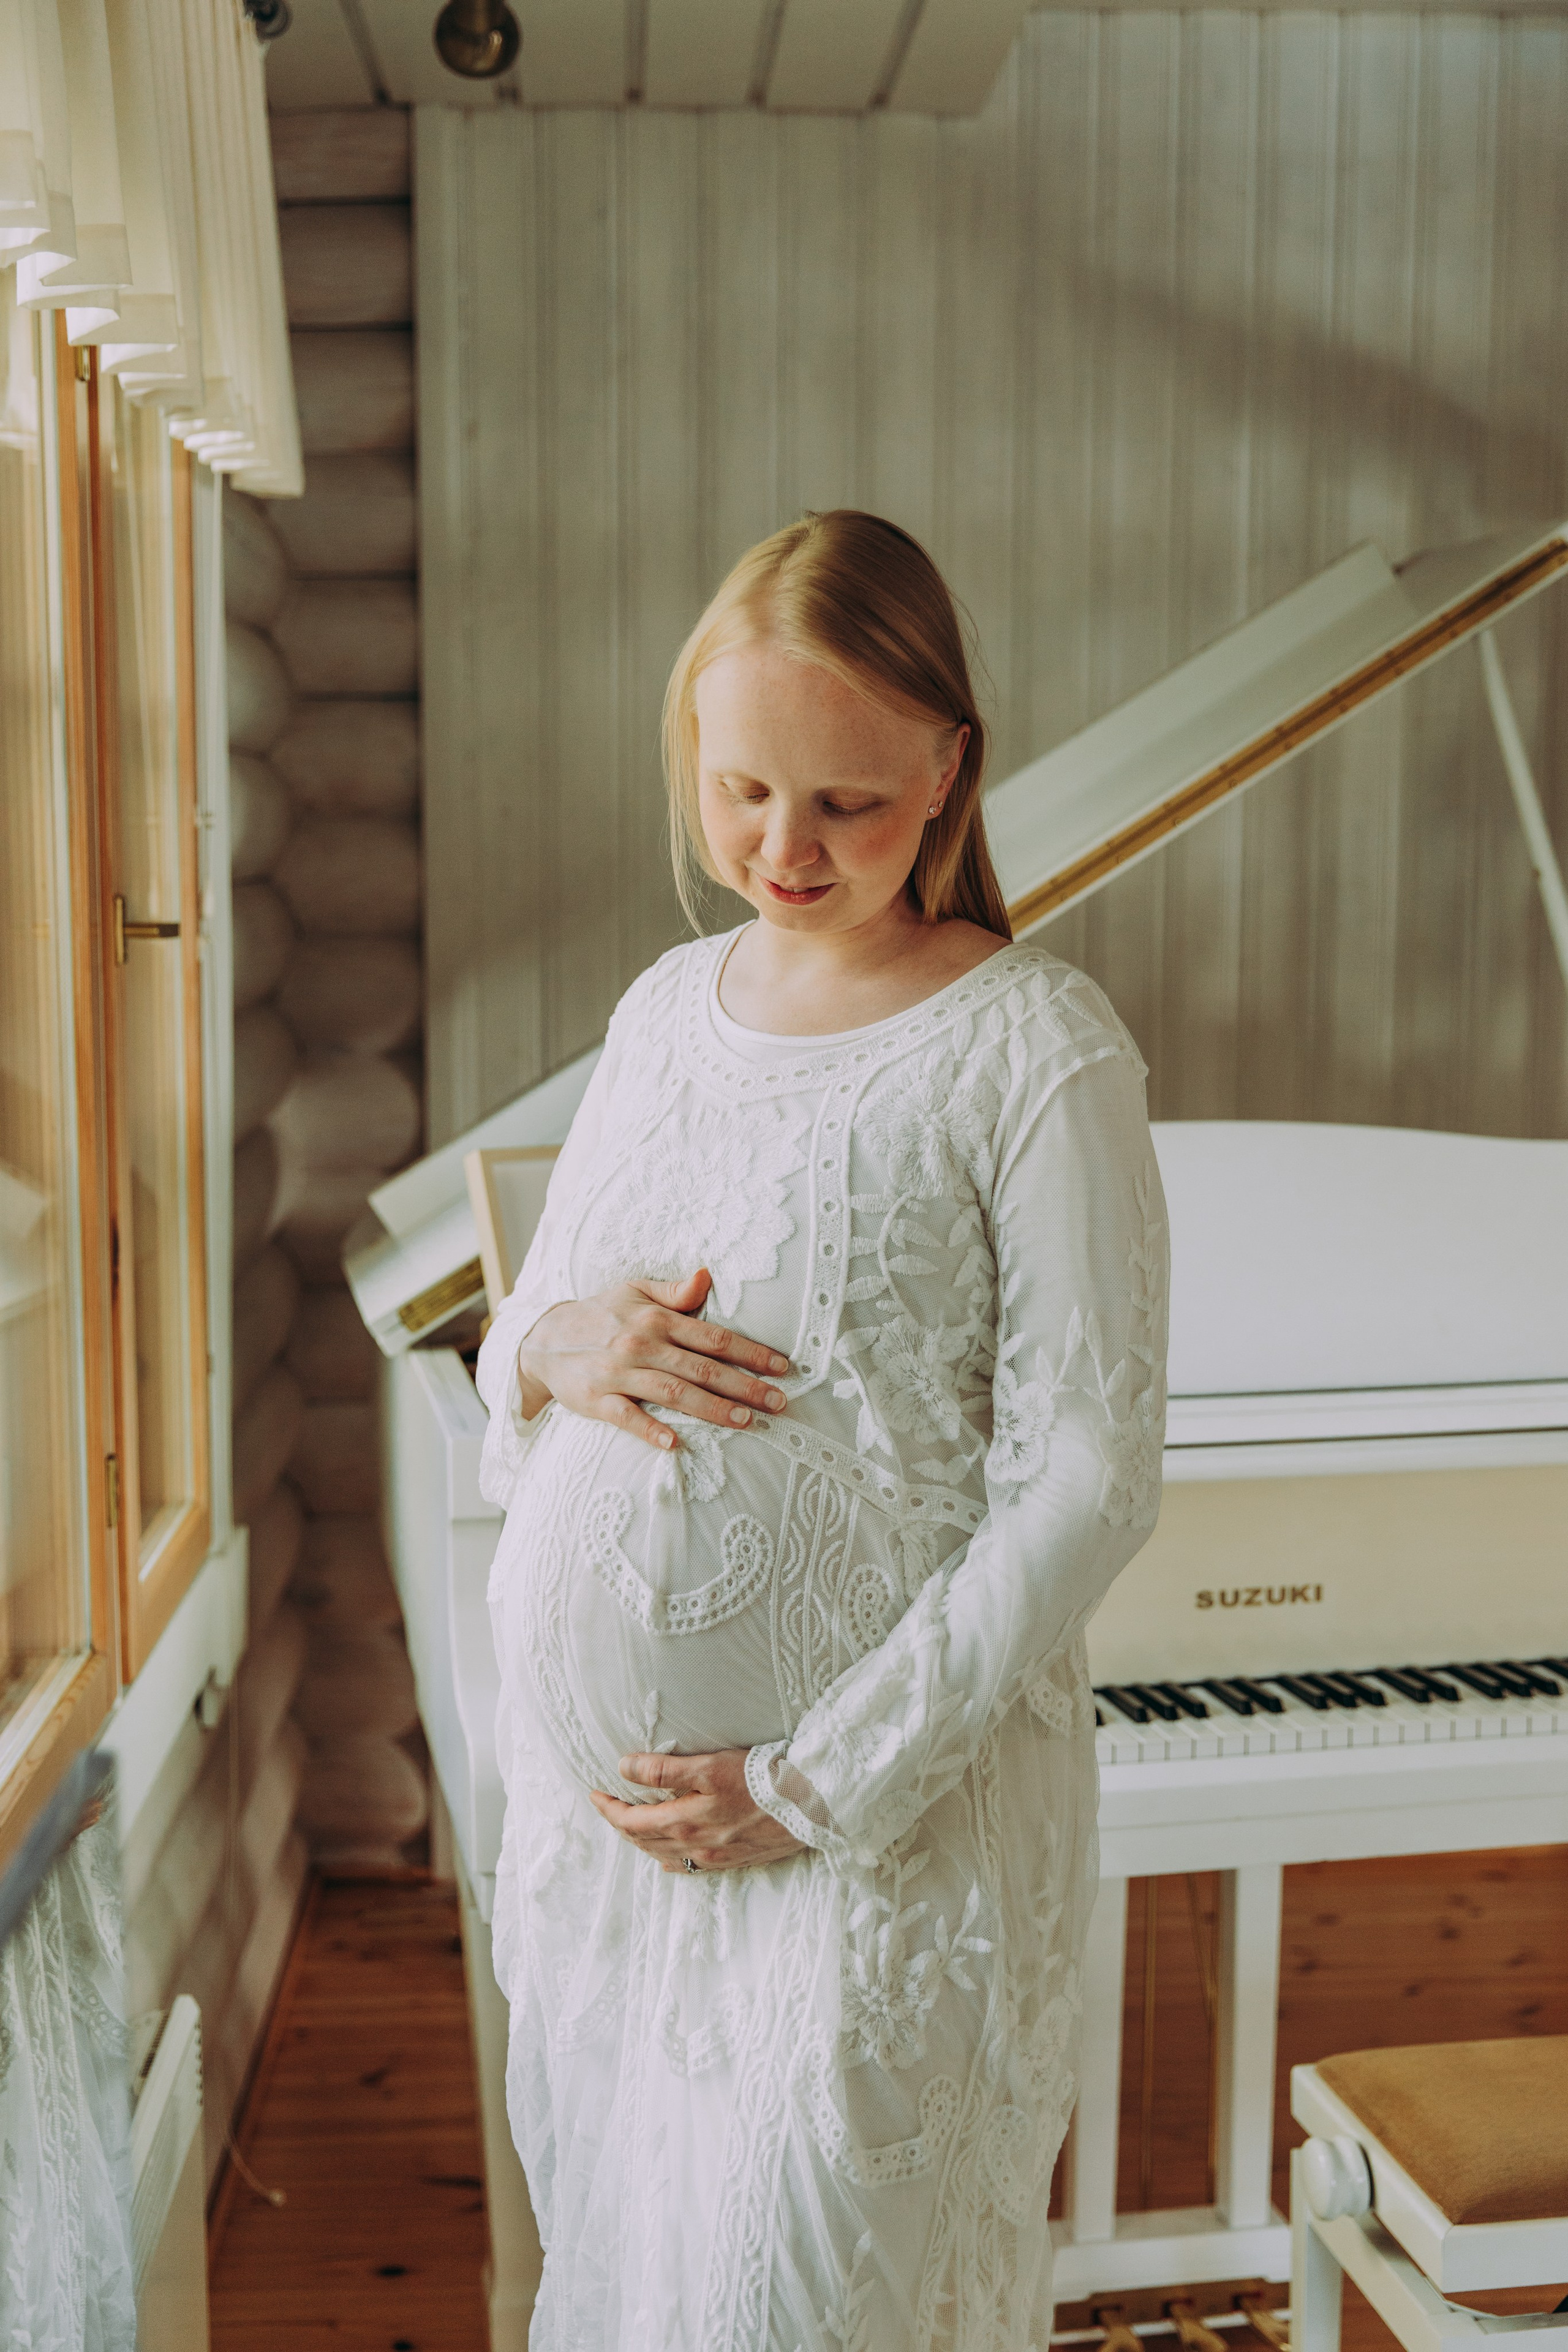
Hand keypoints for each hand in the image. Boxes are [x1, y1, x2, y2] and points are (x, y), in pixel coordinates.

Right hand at [516, 1268, 789, 1452]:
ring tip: (746, 1422)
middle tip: (779, 1403)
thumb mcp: (634, 1291)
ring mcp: (619, 1374)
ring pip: (673, 1393)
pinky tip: (674, 1443)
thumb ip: (674, 1290)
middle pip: (702, 1368)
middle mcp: (640, 1345)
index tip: (782, 1367)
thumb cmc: (600, 1315)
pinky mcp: (597, 1400)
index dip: (751, 1352)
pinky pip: (627, 1417)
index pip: (714, 1338)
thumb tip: (708, 1275)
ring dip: (712, 1408)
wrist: (543, 1340)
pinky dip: (650, 1430)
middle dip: (744, 1387)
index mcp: (656, 1319)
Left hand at [588, 1748, 807, 1872]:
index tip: (593, 1794)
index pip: (631, 1822)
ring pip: (664, 1855)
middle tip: (607, 1806)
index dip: (608, 1810)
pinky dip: (670, 1859)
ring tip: (631, 1825)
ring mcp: (714, 1857)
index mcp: (684, 1822)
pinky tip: (668, 1855)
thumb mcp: (709, 1765)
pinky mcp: (733, 1860)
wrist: (811, 1806)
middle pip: (644, 1841)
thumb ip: (663, 1769)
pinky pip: (689, 1867)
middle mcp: (695, 1846)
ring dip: (642, 1841)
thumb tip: (623, 1768)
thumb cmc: (762, 1779)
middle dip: (620, 1825)